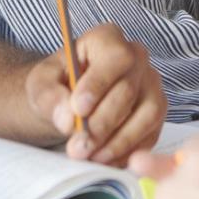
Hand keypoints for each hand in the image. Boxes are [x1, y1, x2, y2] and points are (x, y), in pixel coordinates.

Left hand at [25, 22, 166, 165]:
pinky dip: (128, 151)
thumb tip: (66, 118)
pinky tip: (104, 159)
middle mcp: (137, 57)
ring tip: (89, 156)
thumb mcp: (41, 84)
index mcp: (107, 39)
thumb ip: (50, 96)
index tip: (77, 109)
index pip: (115, 57)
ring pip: (146, 114)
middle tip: (78, 146)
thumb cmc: (58, 85)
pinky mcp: (157, 112)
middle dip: (101, 124)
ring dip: (117, 142)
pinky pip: (151, 134)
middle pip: (128, 90)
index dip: (99, 84)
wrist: (69, 102)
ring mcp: (151, 85)